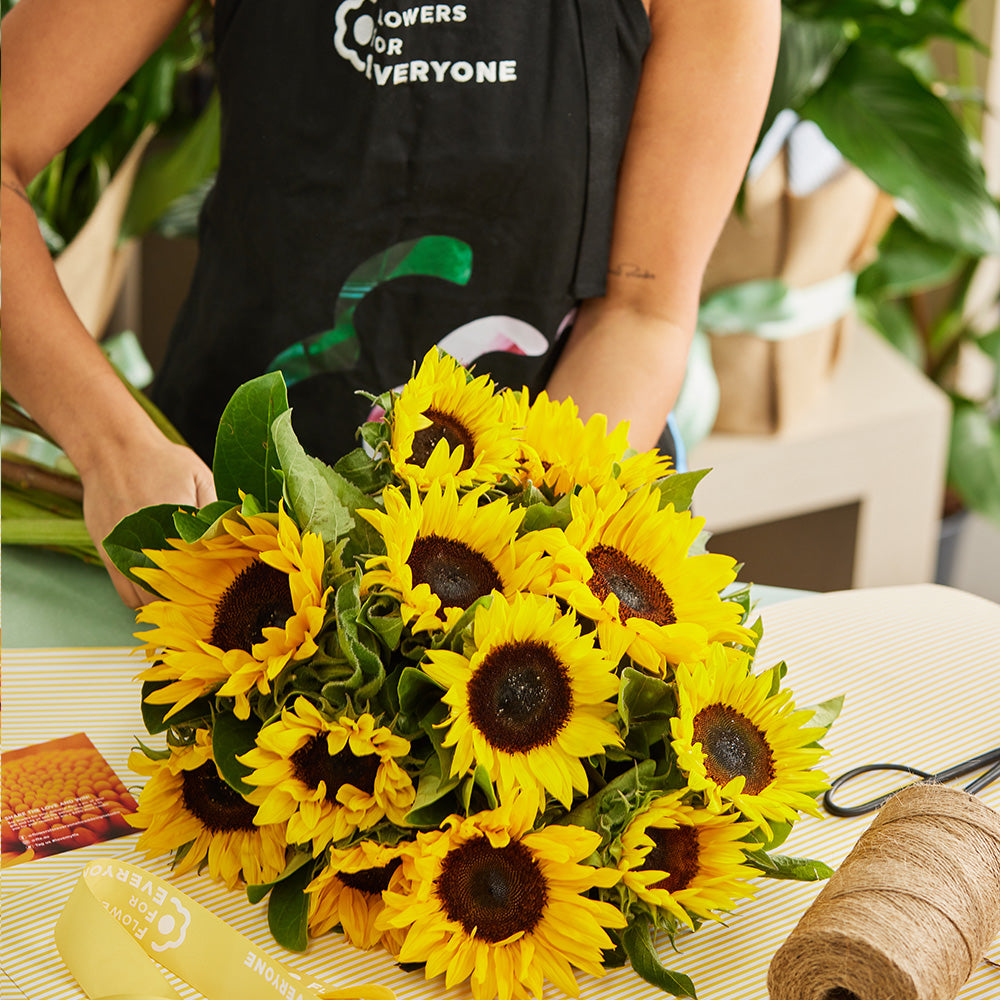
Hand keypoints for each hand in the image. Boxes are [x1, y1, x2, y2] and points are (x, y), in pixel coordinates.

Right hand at [80, 436, 216, 608]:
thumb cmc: (162, 461)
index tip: (226, 587)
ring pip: (147, 602)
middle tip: (208, 594)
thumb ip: (219, 510)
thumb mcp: (201, 477)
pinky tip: (160, 583)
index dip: (214, 586)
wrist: (112, 449)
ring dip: (166, 601)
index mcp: (176, 529)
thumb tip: (243, 535)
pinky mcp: (107, 556)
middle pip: (173, 596)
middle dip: (191, 599)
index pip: (199, 575)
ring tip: (184, 591)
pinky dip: (143, 595)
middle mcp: (147, 546)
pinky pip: (126, 593)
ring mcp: (123, 554)